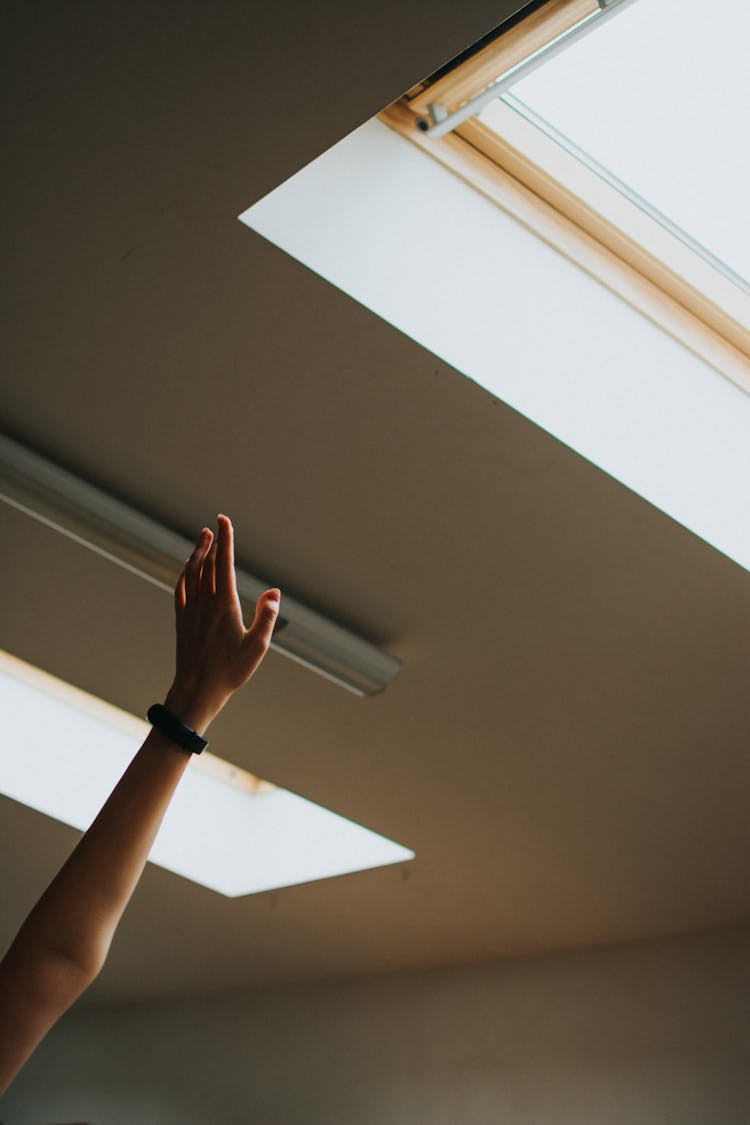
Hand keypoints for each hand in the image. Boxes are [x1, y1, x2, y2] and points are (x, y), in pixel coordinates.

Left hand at [164, 515, 279, 731]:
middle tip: (217, 523)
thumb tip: (274, 592)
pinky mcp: (182, 620)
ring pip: (192, 573)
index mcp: (225, 605)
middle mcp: (205, 602)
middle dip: (214, 541)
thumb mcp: (257, 647)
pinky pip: (181, 588)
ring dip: (198, 553)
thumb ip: (266, 617)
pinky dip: (185, 573)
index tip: (224, 521)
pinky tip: (188, 568)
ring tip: (203, 537)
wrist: (196, 690)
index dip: (226, 540)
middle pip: (208, 563)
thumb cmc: (230, 671)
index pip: (225, 564)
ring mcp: (190, 610)